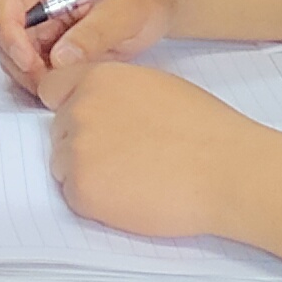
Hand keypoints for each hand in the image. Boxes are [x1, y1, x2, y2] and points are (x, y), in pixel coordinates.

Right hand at [0, 0, 180, 88]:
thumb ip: (94, 32)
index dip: (9, 33)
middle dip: (24, 62)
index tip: (29, 62)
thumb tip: (61, 58)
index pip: (6, 0)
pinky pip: (33, 64)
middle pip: (6, 32)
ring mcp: (41, 18)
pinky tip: (71, 78)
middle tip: (51, 82)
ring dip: (35, 74)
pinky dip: (45, 78)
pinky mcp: (48, 39)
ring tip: (68, 80)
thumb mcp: (127, 12)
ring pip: (15, 53)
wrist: (159, 2)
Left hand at [35, 46, 281, 281]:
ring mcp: (78, 150)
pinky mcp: (82, 189)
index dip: (69, 108)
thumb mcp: (155, 87)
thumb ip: (115, 92)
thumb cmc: (206, 130)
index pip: (53, 88)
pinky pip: (75, 197)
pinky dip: (97, 203)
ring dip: (89, 175)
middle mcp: (80, 108)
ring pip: (63, 167)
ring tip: (136, 178)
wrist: (228, 170)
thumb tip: (96, 105)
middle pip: (60, 132)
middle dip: (85, 146)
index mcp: (98, 77)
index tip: (88, 124)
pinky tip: (134, 196)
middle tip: (127, 159)